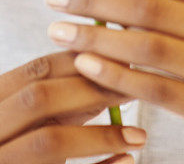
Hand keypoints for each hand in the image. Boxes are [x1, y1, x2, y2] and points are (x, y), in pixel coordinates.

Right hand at [0, 49, 146, 163]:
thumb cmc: (22, 146)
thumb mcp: (33, 117)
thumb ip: (63, 96)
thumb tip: (113, 72)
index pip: (39, 70)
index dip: (83, 61)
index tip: (123, 61)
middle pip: (39, 99)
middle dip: (92, 91)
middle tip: (133, 91)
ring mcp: (2, 160)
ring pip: (49, 142)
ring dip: (100, 136)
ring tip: (139, 135)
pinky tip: (125, 161)